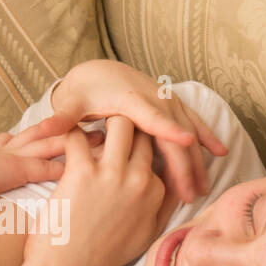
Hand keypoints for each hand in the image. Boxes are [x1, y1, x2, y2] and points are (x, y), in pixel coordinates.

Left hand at [21, 60, 228, 203]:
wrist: (98, 70)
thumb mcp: (70, 102)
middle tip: (190, 195)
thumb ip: (62, 117)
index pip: (150, 116)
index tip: (185, 142)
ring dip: (197, 160)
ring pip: (188, 131)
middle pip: (174, 132)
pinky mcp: (171, 104)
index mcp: (127, 98)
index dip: (168, 128)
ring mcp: (165, 100)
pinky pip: (193, 121)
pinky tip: (221, 154)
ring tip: (203, 190)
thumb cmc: (82, 90)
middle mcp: (152, 97)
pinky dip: (207, 136)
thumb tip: (45, 127)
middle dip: (185, 163)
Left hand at [21, 116, 182, 265]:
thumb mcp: (146, 234)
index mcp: (156, 191)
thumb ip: (162, 206)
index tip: (137, 133)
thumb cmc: (103, 255)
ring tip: (94, 120)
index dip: (150, 138)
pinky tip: (66, 134)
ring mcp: (113, 173)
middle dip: (133, 123)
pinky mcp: (82, 172)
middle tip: (116, 120)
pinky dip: (71, 133)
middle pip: (145, 132)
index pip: (161, 150)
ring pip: (119, 123)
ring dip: (107, 120)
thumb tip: (175, 187)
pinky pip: (78, 136)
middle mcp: (140, 179)